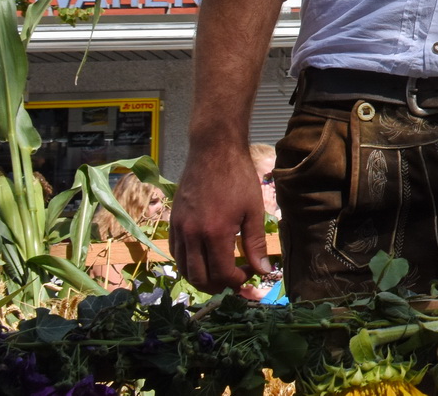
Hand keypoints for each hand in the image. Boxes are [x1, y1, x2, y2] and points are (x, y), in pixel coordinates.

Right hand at [171, 141, 269, 293]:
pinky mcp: (172, 221)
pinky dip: (187, 263)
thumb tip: (264, 271)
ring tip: (219, 273)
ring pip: (183, 268)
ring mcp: (179, 228)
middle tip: (234, 280)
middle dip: (218, 286)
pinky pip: (175, 252)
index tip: (250, 275)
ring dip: (201, 278)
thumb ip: (256, 244)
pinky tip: (203, 257)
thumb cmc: (238, 178)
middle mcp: (192, 235)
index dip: (237, 281)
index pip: (222, 274)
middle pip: (199, 278)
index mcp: (215, 233)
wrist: (214, 151)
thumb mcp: (253, 210)